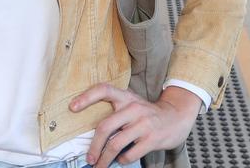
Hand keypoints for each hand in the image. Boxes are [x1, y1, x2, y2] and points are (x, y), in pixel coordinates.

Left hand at [70, 84, 200, 167]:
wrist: (177, 116)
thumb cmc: (148, 113)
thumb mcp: (133, 104)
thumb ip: (116, 112)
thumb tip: (92, 132)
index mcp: (126, 97)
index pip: (104, 90)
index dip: (86, 97)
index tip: (72, 108)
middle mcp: (134, 108)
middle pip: (105, 126)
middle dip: (94, 146)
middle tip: (89, 158)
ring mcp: (143, 123)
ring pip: (115, 144)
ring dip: (104, 159)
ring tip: (99, 166)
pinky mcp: (152, 138)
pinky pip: (130, 154)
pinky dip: (122, 160)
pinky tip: (121, 160)